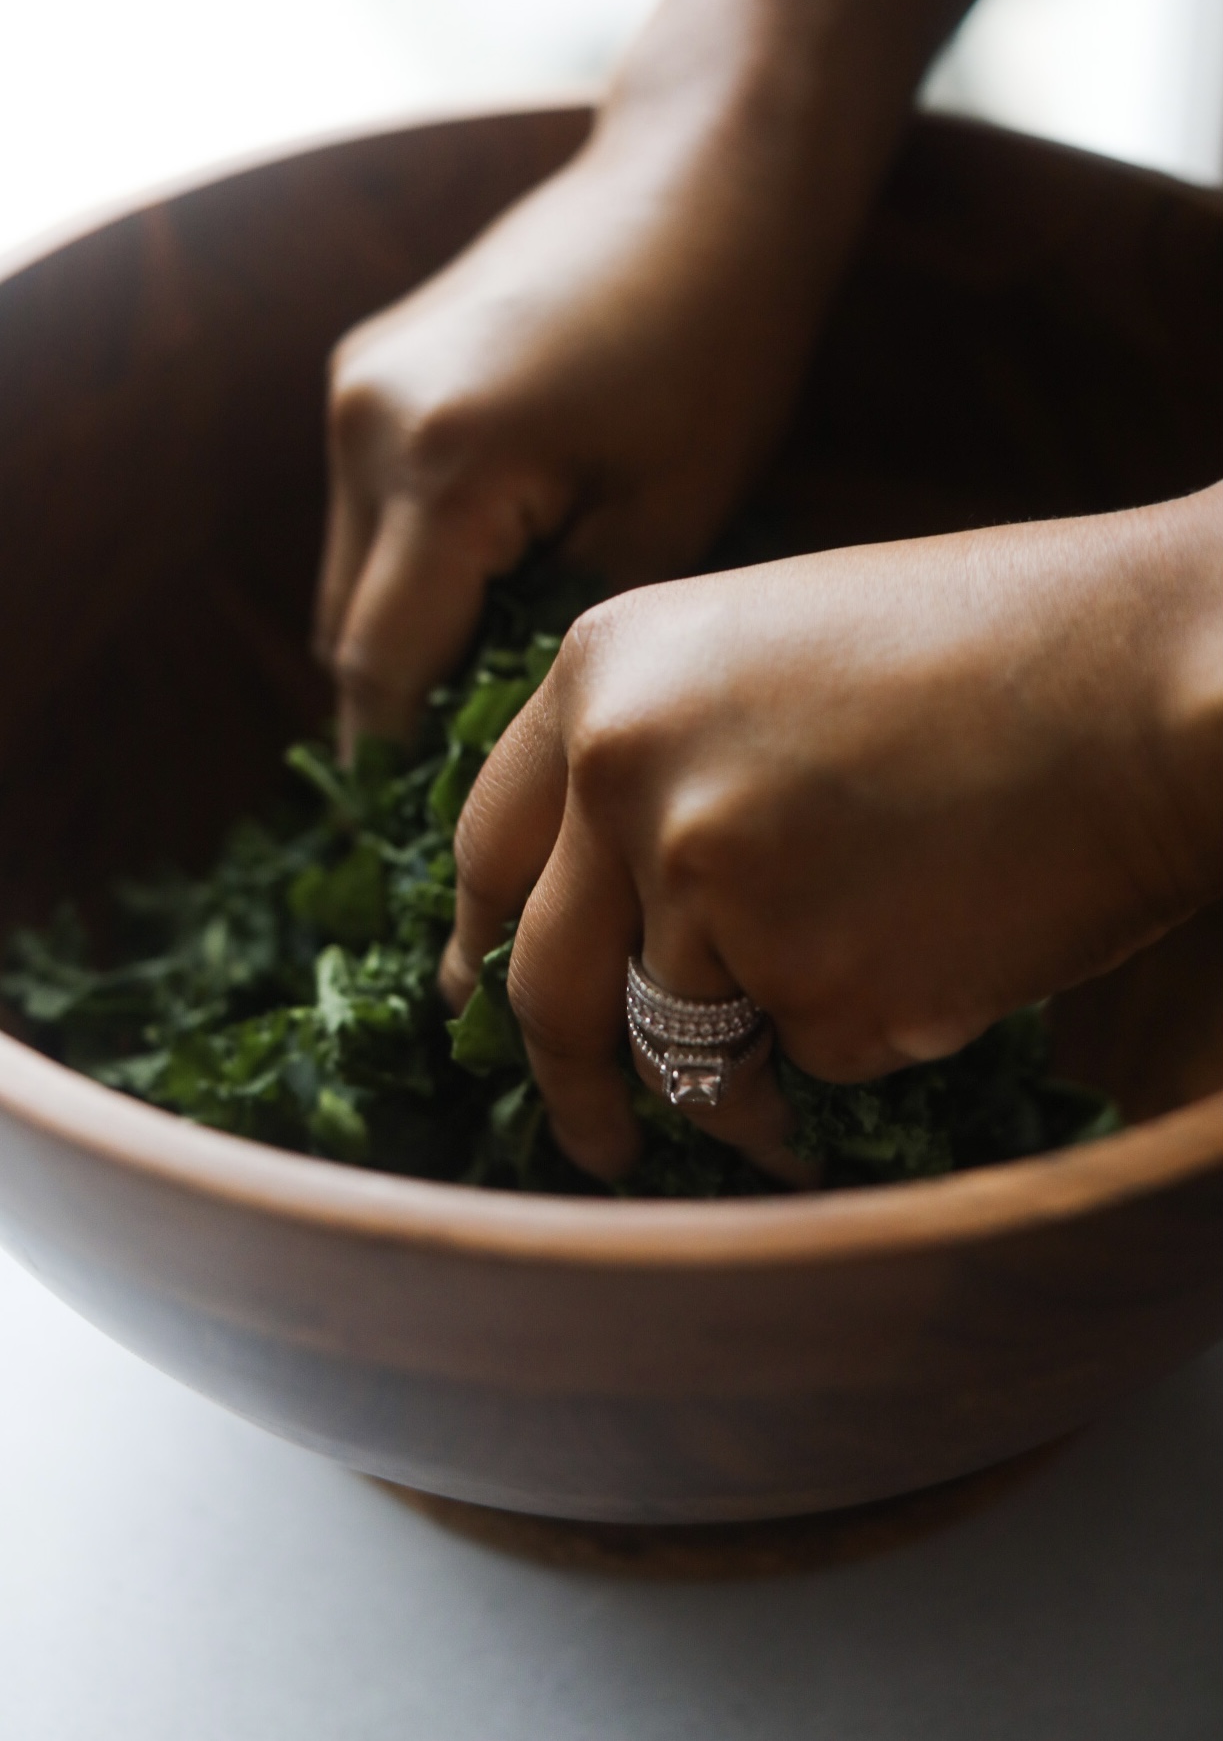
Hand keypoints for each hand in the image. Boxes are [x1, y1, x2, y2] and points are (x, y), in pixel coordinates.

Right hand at [315, 122, 830, 754]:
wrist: (705, 177)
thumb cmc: (722, 349)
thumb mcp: (667, 524)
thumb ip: (564, 640)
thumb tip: (506, 737)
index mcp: (444, 466)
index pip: (385, 673)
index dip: (406, 772)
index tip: (442, 845)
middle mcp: (368, 424)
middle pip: (346, 635)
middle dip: (400, 722)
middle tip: (470, 797)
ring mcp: (355, 387)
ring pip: (348, 579)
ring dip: (401, 647)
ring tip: (483, 708)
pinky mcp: (369, 368)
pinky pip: (364, 515)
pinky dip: (407, 575)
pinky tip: (484, 601)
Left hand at [440, 494, 1222, 1182]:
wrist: (1155, 671)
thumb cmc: (992, 648)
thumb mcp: (767, 649)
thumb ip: (661, 755)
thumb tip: (604, 905)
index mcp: (604, 676)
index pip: (485, 852)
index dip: (479, 945)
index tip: (478, 1004)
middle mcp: (629, 778)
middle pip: (546, 988)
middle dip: (571, 1086)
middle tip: (595, 1140)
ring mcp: (715, 886)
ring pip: (688, 1050)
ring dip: (749, 1084)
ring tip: (848, 1028)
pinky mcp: (819, 987)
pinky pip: (814, 1062)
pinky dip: (868, 1043)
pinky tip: (943, 959)